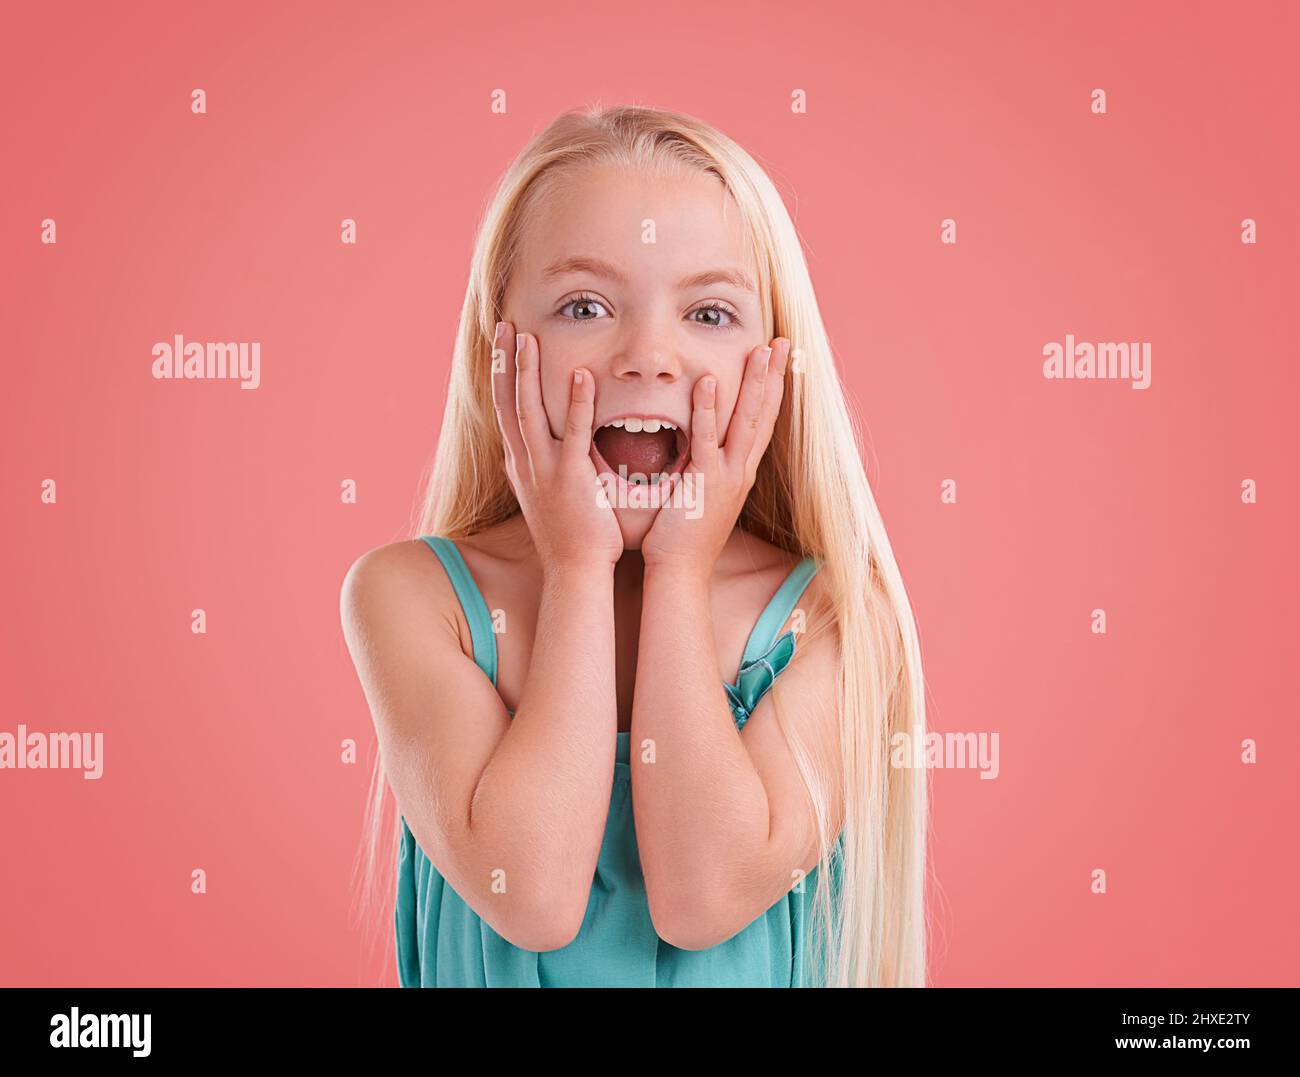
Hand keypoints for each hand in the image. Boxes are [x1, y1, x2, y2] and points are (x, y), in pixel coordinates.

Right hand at [491, 321, 622, 571]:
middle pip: (508, 403)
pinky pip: (573, 434)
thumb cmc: (572, 538)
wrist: (576, 573)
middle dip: (505, 363)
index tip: (503, 345)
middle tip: (504, 326)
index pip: (505, 411)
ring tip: (529, 338)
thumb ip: (546, 470)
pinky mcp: (571, 479)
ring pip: (529, 412)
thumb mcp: (550, 497)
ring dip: (528, 373)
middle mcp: (525, 464)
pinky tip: (581, 376)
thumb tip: (546, 452)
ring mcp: (545, 471)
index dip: (502, 376)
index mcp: (522, 466)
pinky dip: (576, 404)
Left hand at [641, 338, 790, 577]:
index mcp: (740, 473)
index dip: (772, 389)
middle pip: (764, 415)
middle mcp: (741, 472)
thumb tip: (697, 450)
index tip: (779, 360)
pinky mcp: (703, 483)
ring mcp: (726, 477)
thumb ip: (703, 470)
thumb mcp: (701, 496)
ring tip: (762, 350)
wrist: (680, 574)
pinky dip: (707, 409)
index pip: (762, 423)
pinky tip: (709, 381)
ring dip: (755, 383)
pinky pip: (706, 439)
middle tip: (785, 342)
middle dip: (775, 376)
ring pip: (746, 422)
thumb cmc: (682, 539)